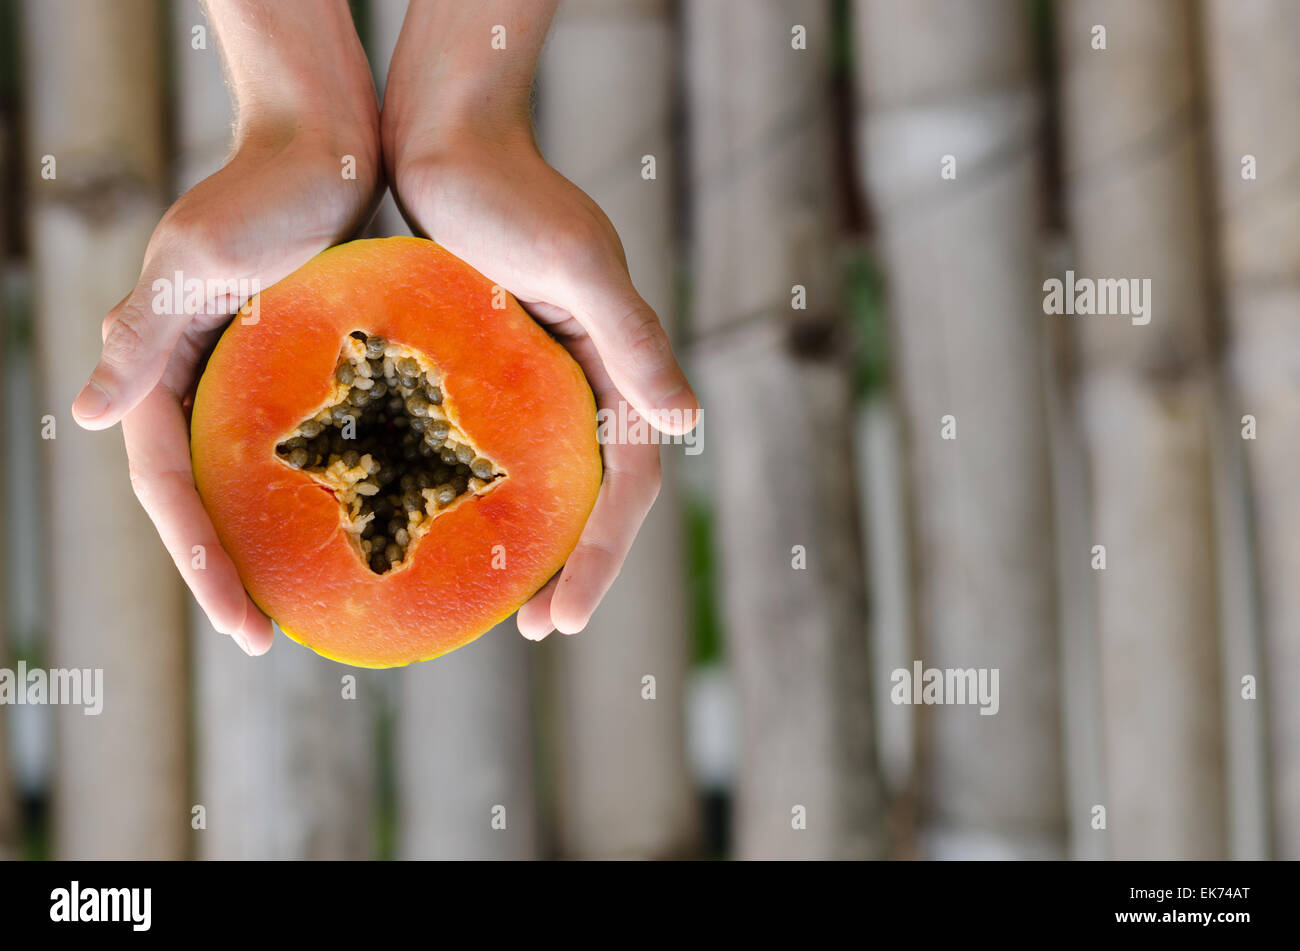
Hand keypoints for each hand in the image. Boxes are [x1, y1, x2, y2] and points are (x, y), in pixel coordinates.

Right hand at [71, 1, 381, 654]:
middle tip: (270, 638)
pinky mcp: (299, 365)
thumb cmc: (265, 192)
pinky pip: (308, 444)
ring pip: (252, 478)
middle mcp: (198, 381)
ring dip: (272, 539)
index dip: (199, 562)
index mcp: (162, 368)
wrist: (326, 141)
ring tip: (310, 601)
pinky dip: (322, 487)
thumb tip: (89, 417)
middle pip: (205, 498)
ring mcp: (248, 376)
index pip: (169, 489)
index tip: (244, 625)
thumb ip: (144, 336)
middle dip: (229, 571)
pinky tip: (365, 524)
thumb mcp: (200, 263)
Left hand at [383, 2, 699, 638]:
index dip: (602, 557)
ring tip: (498, 598)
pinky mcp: (492, 363)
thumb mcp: (577, 268)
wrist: (444, 136)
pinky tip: (446, 521)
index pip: (629, 483)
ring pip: (549, 476)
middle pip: (596, 493)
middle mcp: (590, 378)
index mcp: (622, 366)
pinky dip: (486, 492)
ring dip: (534, 539)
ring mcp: (544, 374)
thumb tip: (688, 422)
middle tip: (535, 629)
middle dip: (575, 567)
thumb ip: (635, 341)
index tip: (559, 620)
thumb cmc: (508, 194)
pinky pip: (498, 445)